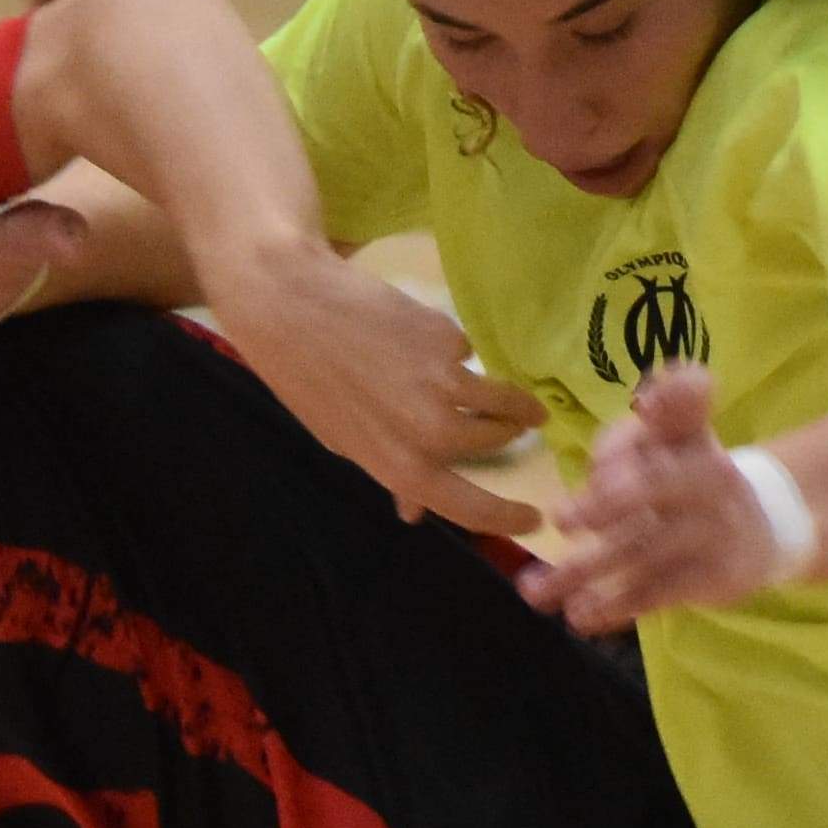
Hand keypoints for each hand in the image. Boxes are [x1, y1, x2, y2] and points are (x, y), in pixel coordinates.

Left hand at [208, 241, 546, 541]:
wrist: (293, 309)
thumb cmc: (308, 381)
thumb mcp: (344, 441)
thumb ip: (390, 473)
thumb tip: (414, 512)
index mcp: (401, 468)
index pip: (471, 508)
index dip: (507, 517)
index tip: (534, 518)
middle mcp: (431, 434)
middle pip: (493, 444)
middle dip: (505, 436)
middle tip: (512, 429)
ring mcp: (445, 386)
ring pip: (501, 404)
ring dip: (514, 405)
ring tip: (520, 403)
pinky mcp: (449, 341)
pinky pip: (467, 356)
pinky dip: (455, 355)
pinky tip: (422, 343)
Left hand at [517, 360, 784, 627]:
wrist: (767, 527)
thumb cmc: (699, 477)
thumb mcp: (686, 434)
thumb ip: (668, 408)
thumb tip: (667, 378)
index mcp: (693, 439)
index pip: (662, 428)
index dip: (623, 447)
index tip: (596, 467)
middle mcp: (707, 479)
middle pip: (658, 486)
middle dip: (607, 502)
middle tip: (560, 519)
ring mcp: (710, 532)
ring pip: (642, 550)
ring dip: (586, 571)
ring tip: (535, 591)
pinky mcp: (711, 577)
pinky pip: (658, 592)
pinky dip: (616, 607)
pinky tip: (577, 615)